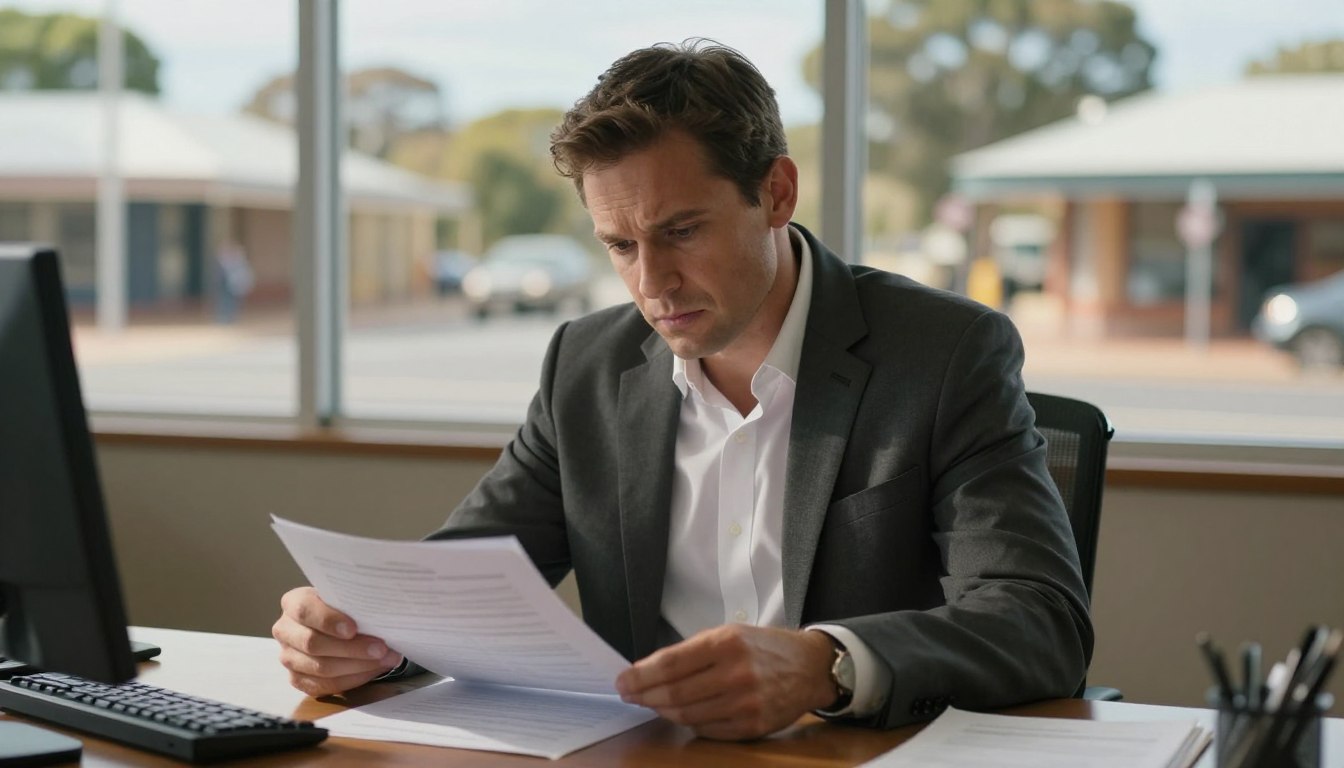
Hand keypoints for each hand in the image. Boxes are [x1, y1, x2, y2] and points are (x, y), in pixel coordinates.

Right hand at [272, 586, 402, 696]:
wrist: (338, 623)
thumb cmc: (345, 606)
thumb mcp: (346, 596)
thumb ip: (353, 601)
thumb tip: (378, 612)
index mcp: (293, 603)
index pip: (305, 610)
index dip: (328, 621)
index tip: (353, 629)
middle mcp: (285, 630)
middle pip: (313, 644)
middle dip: (351, 648)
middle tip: (381, 649)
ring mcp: (288, 657)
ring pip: (320, 668)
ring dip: (358, 666)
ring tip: (385, 660)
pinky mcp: (297, 679)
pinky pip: (324, 686)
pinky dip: (353, 679)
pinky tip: (373, 670)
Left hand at [615, 624, 836, 739]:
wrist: (810, 667)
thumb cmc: (763, 647)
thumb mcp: (728, 633)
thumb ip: (690, 652)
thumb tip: (648, 671)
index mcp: (726, 643)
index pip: (670, 663)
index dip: (640, 675)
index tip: (623, 680)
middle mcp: (736, 673)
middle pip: (674, 693)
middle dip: (644, 695)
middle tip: (629, 694)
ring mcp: (745, 703)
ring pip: (687, 715)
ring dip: (663, 711)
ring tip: (652, 703)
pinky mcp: (752, 726)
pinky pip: (707, 730)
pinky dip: (689, 723)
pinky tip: (682, 714)